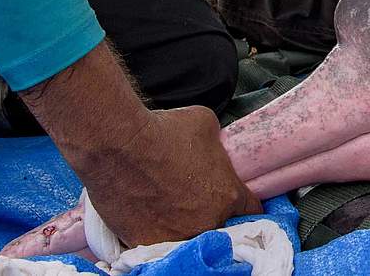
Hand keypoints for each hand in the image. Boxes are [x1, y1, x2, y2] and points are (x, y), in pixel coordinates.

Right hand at [19, 43, 259, 249]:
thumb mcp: (207, 126)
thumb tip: (213, 149)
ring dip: (186, 225)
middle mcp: (206, 223)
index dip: (245, 205)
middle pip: (220, 227)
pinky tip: (150, 214)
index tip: (238, 201)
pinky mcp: (145, 243)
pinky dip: (157, 230)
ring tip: (172, 207)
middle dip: (214, 215)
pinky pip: (159, 242)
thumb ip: (217, 146)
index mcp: (228, 196)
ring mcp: (176, 237)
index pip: (251, 211)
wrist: (118, 145)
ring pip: (190, 236)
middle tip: (199, 200)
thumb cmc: (165, 130)